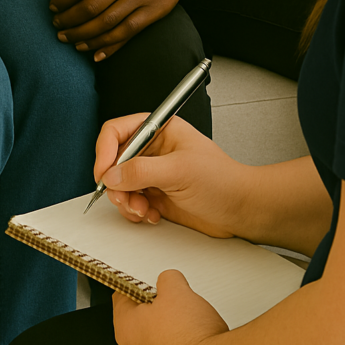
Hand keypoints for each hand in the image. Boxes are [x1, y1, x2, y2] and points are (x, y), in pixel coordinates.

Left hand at [49, 0, 204, 61]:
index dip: (62, 3)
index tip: (53, 8)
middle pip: (90, 8)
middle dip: (69, 23)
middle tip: (58, 28)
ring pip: (107, 24)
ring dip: (85, 37)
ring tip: (72, 41)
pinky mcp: (155, 10)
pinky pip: (128, 32)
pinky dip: (110, 46)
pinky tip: (95, 53)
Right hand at [95, 114, 250, 238]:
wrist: (241, 209)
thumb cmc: (223, 180)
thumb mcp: (180, 171)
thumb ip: (142, 171)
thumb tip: (111, 175)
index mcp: (160, 130)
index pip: (117, 132)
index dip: (105, 151)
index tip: (103, 173)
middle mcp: (153, 150)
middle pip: (113, 161)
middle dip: (116, 183)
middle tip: (125, 198)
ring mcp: (153, 173)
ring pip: (119, 185)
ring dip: (126, 201)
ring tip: (143, 209)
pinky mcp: (155, 194)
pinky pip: (130, 202)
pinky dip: (135, 212)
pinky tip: (152, 215)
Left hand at [112, 270, 227, 344]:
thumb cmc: (188, 335)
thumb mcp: (176, 289)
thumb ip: (167, 278)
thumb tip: (168, 282)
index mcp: (125, 325)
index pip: (122, 294)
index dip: (137, 281)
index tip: (149, 276)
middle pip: (140, 313)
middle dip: (156, 300)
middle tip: (171, 292)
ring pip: (156, 329)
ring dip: (169, 318)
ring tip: (186, 312)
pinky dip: (179, 335)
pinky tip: (193, 330)